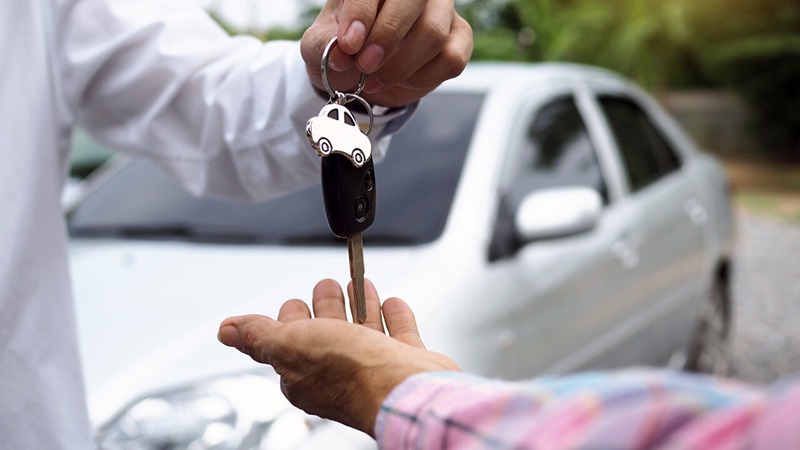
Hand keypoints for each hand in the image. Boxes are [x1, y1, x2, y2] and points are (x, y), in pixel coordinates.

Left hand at [217, 278, 459, 435]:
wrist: (406, 387)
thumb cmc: (351, 373)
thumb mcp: (289, 346)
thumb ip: (258, 336)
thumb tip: (227, 330)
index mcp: (304, 374)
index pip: (291, 343)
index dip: (291, 319)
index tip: (294, 302)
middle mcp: (339, 373)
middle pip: (328, 333)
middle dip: (325, 305)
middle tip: (326, 285)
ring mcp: (374, 367)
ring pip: (363, 329)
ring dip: (360, 304)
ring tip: (358, 282)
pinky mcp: (405, 362)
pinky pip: (399, 334)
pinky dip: (393, 316)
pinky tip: (391, 302)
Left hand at [300, 0, 472, 107]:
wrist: (361, 74)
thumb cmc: (343, 49)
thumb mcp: (319, 46)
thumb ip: (326, 44)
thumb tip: (342, 52)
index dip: (362, 12)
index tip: (349, 44)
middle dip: (387, 36)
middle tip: (365, 65)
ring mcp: (440, 10)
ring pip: (434, 33)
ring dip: (401, 65)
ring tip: (374, 80)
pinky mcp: (458, 37)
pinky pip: (451, 58)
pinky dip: (423, 78)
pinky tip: (404, 80)